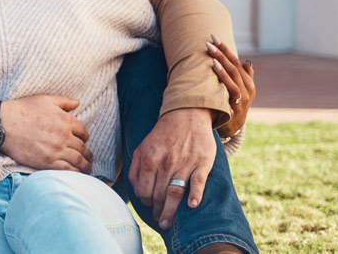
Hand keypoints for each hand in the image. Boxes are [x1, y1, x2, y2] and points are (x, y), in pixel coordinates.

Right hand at [0, 95, 92, 172]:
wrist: (3, 123)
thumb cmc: (22, 109)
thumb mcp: (44, 100)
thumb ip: (63, 101)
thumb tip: (77, 103)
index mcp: (66, 120)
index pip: (83, 132)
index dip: (84, 137)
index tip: (82, 141)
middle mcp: (64, 136)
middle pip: (83, 148)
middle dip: (88, 154)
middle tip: (89, 158)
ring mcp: (56, 150)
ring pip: (78, 160)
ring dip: (86, 166)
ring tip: (87, 168)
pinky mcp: (47, 162)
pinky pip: (67, 170)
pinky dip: (75, 173)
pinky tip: (77, 173)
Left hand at [129, 107, 215, 228]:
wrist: (186, 115)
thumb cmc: (162, 135)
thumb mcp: (142, 147)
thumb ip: (136, 168)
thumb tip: (135, 190)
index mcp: (148, 159)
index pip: (143, 190)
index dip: (145, 202)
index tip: (150, 207)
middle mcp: (165, 163)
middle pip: (159, 195)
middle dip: (158, 211)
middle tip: (161, 222)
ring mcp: (184, 163)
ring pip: (175, 192)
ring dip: (171, 210)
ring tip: (168, 223)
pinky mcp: (202, 162)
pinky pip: (198, 182)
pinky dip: (195, 195)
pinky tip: (192, 206)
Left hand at [208, 34, 254, 136]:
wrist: (233, 127)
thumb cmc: (233, 105)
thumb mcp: (240, 91)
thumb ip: (244, 77)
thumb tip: (247, 61)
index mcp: (248, 82)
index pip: (236, 61)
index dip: (225, 49)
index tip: (214, 37)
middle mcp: (248, 87)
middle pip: (234, 65)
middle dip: (221, 51)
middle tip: (209, 40)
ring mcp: (244, 96)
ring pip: (233, 74)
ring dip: (221, 60)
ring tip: (210, 50)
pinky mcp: (236, 105)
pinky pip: (230, 87)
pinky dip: (222, 75)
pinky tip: (213, 66)